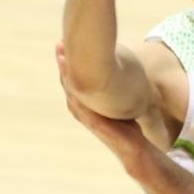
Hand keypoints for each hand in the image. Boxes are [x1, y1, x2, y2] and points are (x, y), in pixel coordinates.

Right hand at [56, 43, 147, 165]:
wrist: (134, 151)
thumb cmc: (128, 128)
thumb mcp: (119, 104)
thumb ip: (116, 90)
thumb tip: (123, 69)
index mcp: (87, 103)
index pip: (74, 79)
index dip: (70, 62)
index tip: (66, 43)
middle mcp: (83, 109)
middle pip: (69, 82)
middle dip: (64, 63)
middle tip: (59, 44)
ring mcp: (87, 116)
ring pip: (72, 92)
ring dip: (66, 74)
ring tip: (61, 56)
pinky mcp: (94, 123)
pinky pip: (81, 105)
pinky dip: (75, 92)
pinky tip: (72, 79)